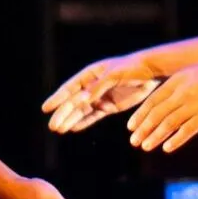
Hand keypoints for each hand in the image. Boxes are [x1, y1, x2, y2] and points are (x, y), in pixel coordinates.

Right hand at [41, 55, 162, 133]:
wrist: (151, 73)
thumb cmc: (131, 69)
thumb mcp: (114, 75)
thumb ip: (98, 87)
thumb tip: (82, 99)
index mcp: (90, 74)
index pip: (70, 88)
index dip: (57, 98)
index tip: (46, 108)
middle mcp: (92, 86)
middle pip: (73, 102)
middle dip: (62, 114)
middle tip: (52, 127)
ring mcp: (100, 97)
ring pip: (82, 111)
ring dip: (71, 120)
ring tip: (59, 130)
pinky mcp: (110, 106)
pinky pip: (94, 116)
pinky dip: (84, 122)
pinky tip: (73, 128)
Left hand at [128, 58, 197, 152]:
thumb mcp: (191, 74)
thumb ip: (176, 87)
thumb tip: (161, 102)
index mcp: (176, 82)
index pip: (152, 101)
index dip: (140, 115)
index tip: (131, 127)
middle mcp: (182, 93)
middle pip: (157, 114)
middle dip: (143, 129)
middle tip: (133, 141)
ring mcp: (195, 104)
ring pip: (169, 123)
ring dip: (155, 136)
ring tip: (145, 146)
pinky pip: (188, 130)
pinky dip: (176, 140)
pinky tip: (167, 148)